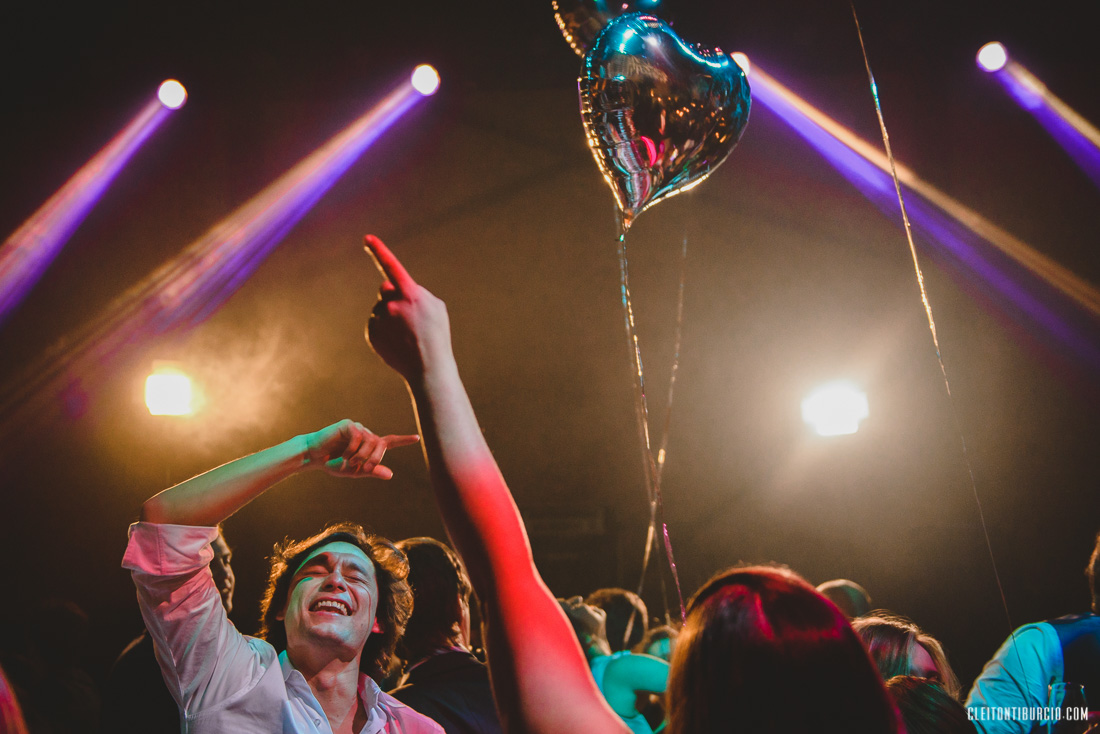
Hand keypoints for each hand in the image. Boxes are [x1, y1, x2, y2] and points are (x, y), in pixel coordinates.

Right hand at [303, 419, 418, 478]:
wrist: (314, 456)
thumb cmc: (333, 464)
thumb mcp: (355, 471)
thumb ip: (372, 471)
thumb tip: (391, 475)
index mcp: (369, 445)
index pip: (389, 441)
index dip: (403, 440)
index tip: (417, 438)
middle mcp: (366, 434)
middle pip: (381, 444)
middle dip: (376, 458)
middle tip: (365, 468)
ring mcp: (357, 428)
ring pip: (371, 441)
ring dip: (362, 456)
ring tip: (349, 462)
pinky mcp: (347, 425)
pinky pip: (358, 437)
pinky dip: (353, 449)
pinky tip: (343, 455)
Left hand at [363, 235, 451, 381]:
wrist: (428, 368)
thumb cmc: (437, 335)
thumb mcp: (436, 307)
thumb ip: (414, 291)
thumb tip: (389, 288)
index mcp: (410, 294)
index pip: (391, 266)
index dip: (379, 250)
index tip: (367, 238)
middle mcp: (391, 304)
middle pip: (386, 290)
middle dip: (394, 296)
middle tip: (410, 317)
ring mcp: (379, 320)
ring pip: (381, 308)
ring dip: (391, 316)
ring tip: (407, 334)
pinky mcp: (371, 334)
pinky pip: (376, 323)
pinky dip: (385, 330)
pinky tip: (398, 341)